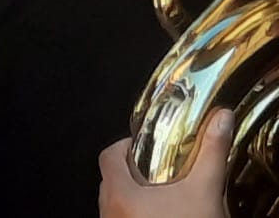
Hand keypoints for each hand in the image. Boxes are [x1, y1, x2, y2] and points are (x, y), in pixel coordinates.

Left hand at [99, 111, 230, 217]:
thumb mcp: (203, 190)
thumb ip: (210, 153)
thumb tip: (219, 119)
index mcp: (118, 194)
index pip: (108, 156)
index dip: (125, 145)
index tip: (145, 144)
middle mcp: (108, 212)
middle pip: (112, 179)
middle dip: (134, 171)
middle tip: (160, 168)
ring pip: (117, 202)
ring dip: (137, 195)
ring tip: (165, 194)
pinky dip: (138, 213)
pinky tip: (164, 216)